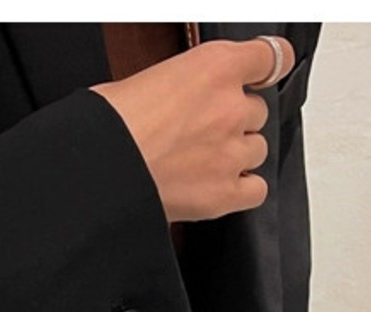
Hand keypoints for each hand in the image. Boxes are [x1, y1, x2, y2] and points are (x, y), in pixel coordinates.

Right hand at [89, 35, 295, 221]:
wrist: (100, 171)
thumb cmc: (109, 126)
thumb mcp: (146, 79)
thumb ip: (181, 84)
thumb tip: (179, 98)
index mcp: (215, 67)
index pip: (270, 58)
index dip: (268, 67)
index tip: (265, 72)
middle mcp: (230, 108)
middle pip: (257, 112)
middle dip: (234, 119)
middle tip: (201, 130)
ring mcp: (230, 154)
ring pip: (257, 150)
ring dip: (236, 154)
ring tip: (203, 161)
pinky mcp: (223, 194)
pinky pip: (256, 190)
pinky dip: (243, 189)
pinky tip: (221, 186)